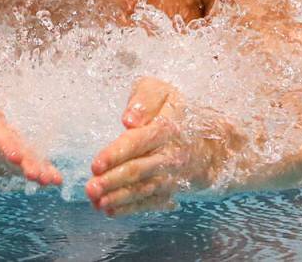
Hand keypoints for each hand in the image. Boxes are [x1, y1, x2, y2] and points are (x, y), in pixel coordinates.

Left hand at [86, 77, 224, 216]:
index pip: (140, 141)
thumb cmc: (173, 109)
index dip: (117, 153)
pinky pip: (150, 202)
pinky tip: (110, 210)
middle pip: (139, 169)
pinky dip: (130, 208)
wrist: (210, 140)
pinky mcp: (170, 190)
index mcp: (167, 127)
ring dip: (119, 197)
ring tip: (97, 202)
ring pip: (144, 189)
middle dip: (113, 180)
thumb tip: (129, 119)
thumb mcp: (161, 91)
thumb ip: (144, 99)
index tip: (96, 164)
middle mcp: (171, 154)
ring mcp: (172, 175)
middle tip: (91, 188)